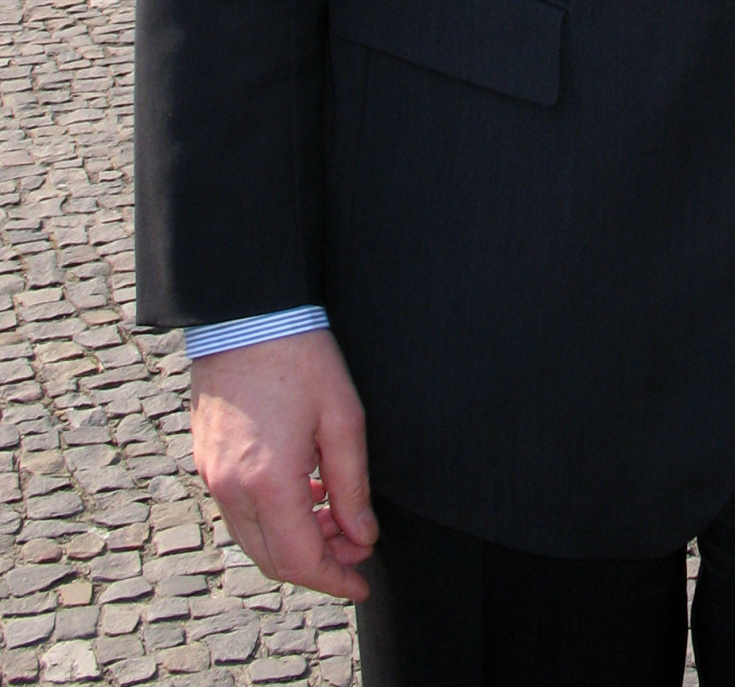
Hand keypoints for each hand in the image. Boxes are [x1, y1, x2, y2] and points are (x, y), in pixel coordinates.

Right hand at [189, 332, 376, 600]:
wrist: (245, 315)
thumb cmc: (299, 357)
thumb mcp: (343, 419)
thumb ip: (353, 485)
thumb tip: (362, 536)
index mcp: (268, 482)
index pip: (300, 560)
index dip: (334, 580)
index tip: (362, 584)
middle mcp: (231, 490)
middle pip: (274, 560)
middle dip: (319, 564)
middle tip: (357, 548)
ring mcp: (213, 478)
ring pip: (255, 540)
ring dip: (296, 542)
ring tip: (338, 518)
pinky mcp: (206, 463)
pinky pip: (240, 513)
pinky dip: (274, 519)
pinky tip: (308, 494)